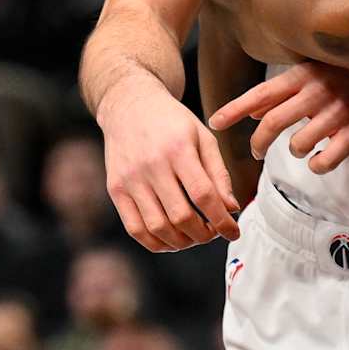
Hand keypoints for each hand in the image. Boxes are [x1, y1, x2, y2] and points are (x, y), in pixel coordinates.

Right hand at [98, 76, 241, 250]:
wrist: (130, 106)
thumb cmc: (172, 122)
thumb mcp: (203, 137)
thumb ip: (218, 174)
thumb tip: (230, 208)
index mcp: (179, 148)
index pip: (203, 195)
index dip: (221, 220)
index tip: (233, 232)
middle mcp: (152, 165)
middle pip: (181, 216)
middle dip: (204, 234)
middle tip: (213, 233)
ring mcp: (130, 179)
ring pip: (158, 228)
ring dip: (181, 242)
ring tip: (194, 237)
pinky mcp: (115, 189)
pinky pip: (134, 228)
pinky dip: (155, 243)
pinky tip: (171, 241)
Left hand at [209, 62, 348, 175]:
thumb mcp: (319, 71)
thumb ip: (286, 89)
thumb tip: (254, 109)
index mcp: (306, 74)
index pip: (260, 93)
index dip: (234, 110)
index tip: (214, 123)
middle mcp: (318, 93)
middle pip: (272, 124)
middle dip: (259, 142)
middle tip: (257, 150)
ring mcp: (338, 114)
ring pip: (299, 146)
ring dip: (296, 151)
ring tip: (303, 147)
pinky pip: (326, 160)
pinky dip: (319, 164)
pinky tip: (323, 157)